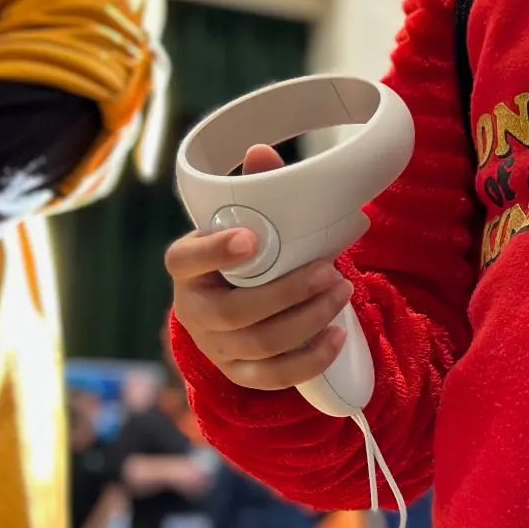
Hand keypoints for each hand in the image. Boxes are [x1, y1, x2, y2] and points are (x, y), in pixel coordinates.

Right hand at [165, 145, 356, 391]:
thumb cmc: (246, 252)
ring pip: (260, 345)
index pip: (185, 260)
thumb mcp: (245, 219)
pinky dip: (309, 359)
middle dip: (289, 294)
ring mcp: (215, 346)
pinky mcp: (239, 372)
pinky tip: (337, 335)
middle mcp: (194, 311)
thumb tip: (261, 150)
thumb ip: (255, 188)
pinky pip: (272, 377)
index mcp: (187, 266)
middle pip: (236, 313)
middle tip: (330, 271)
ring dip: (308, 320)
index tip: (252, 239)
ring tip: (343, 292)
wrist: (234, 298)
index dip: (215, 252)